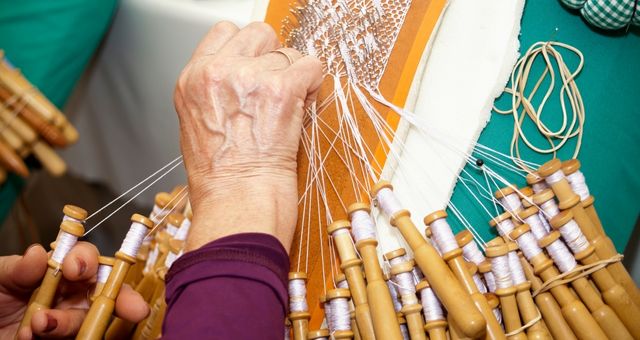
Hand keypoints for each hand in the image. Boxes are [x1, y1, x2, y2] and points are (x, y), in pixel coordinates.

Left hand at [0, 243, 148, 338]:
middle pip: (108, 293)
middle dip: (122, 299)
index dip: (87, 261)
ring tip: (38, 324)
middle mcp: (72, 296)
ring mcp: (69, 323)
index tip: (74, 268)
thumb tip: (37, 254)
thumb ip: (17, 268)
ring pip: (88, 322)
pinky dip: (55, 339)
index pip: (87, 260)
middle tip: (134, 308)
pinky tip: (29, 337)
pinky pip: (79, 339)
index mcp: (61, 271)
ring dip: (67, 323)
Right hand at [174, 21, 322, 250]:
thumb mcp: (199, 124)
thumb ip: (217, 91)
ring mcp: (250, 77)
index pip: (224, 32)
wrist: (238, 203)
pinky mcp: (282, 88)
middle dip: (272, 56)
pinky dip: (313, 85)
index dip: (247, 48)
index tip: (257, 63)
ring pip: (288, 52)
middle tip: (276, 85)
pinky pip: (311, 66)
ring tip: (287, 108)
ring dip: (294, 76)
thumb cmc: (220, 179)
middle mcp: (218, 71)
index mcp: (193, 79)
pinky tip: (302, 107)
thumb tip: (243, 76)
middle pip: (258, 33)